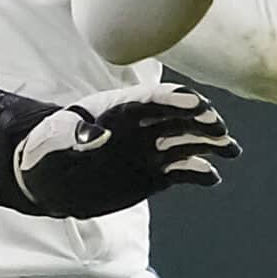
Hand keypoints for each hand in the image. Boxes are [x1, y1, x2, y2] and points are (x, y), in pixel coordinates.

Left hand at [0, 82, 238, 217]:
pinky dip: (197, 173)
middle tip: (219, 128)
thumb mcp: (54, 140)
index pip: (152, 99)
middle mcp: (139, 126)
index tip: (196, 105)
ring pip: (186, 141)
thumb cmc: (46, 149)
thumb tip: (97, 137)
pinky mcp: (153, 173)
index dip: (174, 100)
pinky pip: (181, 170)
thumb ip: (76, 137)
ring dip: (209, 143)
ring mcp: (149, 149)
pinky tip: (211, 177)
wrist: (46, 178)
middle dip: (200, 120)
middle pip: (177, 117)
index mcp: (118, 108)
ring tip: (230, 149)